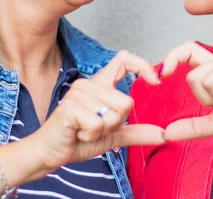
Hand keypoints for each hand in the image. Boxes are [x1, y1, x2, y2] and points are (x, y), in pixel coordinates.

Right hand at [31, 50, 164, 172]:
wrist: (48, 153)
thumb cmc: (77, 140)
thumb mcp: (112, 136)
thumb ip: (136, 132)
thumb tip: (163, 134)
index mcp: (100, 84)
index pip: (124, 60)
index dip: (143, 66)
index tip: (156, 81)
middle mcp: (89, 84)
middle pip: (127, 102)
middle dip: (116, 123)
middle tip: (95, 128)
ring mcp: (79, 93)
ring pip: (114, 115)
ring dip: (102, 131)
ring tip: (84, 130)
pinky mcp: (71, 107)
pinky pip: (99, 125)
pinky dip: (91, 136)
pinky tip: (77, 134)